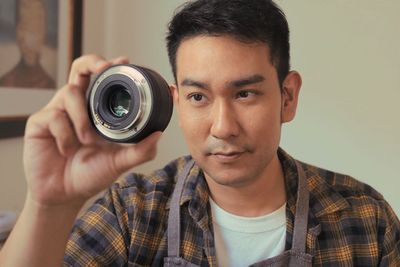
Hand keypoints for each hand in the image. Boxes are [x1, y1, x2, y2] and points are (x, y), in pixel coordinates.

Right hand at [23, 55, 160, 207]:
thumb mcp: (119, 162)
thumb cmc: (90, 175)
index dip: (110, 67)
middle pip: (79, 69)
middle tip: (103, 69)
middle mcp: (76, 106)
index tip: (126, 61)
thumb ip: (139, 151)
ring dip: (82, 119)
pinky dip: (65, 135)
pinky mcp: (39, 123)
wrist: (65, 195)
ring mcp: (56, 112)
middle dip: (92, 63)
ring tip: (86, 141)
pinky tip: (67, 150)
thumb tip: (159, 134)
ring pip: (70, 93)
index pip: (101, 80)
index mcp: (95, 111)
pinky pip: (54, 117)